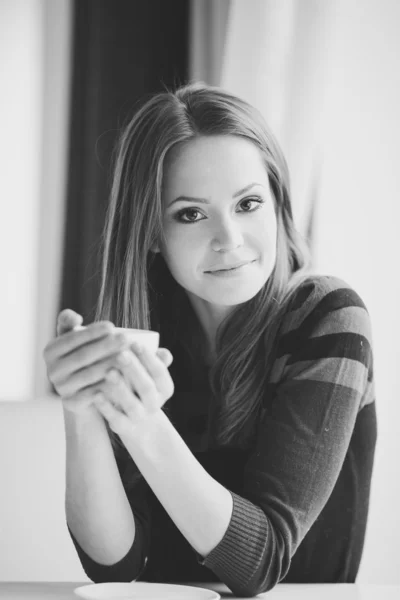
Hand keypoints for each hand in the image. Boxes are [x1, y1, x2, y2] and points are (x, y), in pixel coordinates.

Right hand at [43, 309, 171, 415]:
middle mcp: (52, 370)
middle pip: (83, 356)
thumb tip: (74, 317)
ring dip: (111, 364)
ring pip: (90, 374)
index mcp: (50, 351)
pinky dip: (110, 384)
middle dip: (106, 346)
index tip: (111, 326)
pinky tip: (125, 377)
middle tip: (125, 338)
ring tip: (128, 356)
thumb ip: (68, 323)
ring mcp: (62, 388)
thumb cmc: (82, 356)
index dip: (92, 332)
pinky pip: (94, 393)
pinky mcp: (73, 403)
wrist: (82, 390)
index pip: (72, 339)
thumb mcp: (73, 339)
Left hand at [92, 342, 173, 439]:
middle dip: (134, 370)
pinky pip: (116, 419)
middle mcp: (155, 404)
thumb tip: (164, 352)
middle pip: (146, 387)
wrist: (139, 424)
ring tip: (109, 372)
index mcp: (165, 388)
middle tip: (120, 354)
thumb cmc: (141, 388)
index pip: (159, 372)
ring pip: (132, 405)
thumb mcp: (151, 375)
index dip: (148, 358)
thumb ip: (155, 361)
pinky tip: (96, 394)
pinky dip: (106, 407)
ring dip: (120, 388)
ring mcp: (140, 417)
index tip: (135, 343)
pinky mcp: (124, 428)